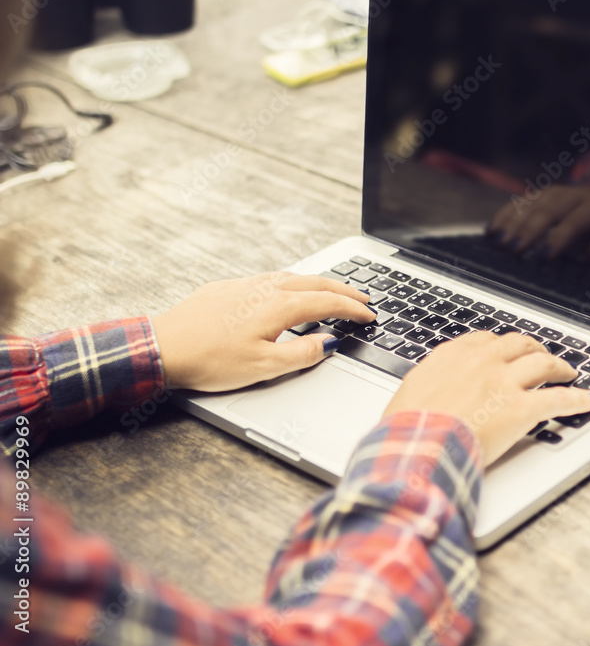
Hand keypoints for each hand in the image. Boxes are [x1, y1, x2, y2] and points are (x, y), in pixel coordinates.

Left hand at [152, 272, 373, 390]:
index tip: (370, 315)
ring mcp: (244, 285)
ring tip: (333, 292)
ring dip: (319, 284)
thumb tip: (329, 342)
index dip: (353, 309)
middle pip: (315, 284)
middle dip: (343, 290)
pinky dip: (292, 283)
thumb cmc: (210, 360)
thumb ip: (303, 354)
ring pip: (293, 277)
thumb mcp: (264, 367)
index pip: (328, 303)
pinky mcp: (226, 288)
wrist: (163, 347)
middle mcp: (264, 289)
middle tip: (363, 298)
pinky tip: (288, 291)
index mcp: (279, 306)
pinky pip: (270, 278)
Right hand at [383, 332, 589, 464]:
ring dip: (559, 366)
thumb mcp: (411, 393)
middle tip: (543, 356)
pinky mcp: (522, 407)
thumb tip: (431, 392)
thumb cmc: (408, 427)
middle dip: (534, 348)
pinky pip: (557, 399)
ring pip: (542, 363)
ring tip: (568, 372)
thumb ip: (430, 384)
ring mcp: (504, 383)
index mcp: (453, 356)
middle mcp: (482, 362)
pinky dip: (576, 399)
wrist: (417, 444)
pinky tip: (587, 400)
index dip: (502, 346)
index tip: (507, 351)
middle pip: (518, 345)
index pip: (485, 340)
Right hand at [488, 185, 589, 260]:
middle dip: (528, 231)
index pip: (575, 222)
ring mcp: (555, 192)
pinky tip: (491, 229)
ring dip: (512, 222)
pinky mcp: (542, 194)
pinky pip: (520, 201)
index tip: (543, 258)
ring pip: (530, 203)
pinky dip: (504, 214)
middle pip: (547, 211)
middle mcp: (573, 195)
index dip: (558, 239)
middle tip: (512, 250)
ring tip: (497, 241)